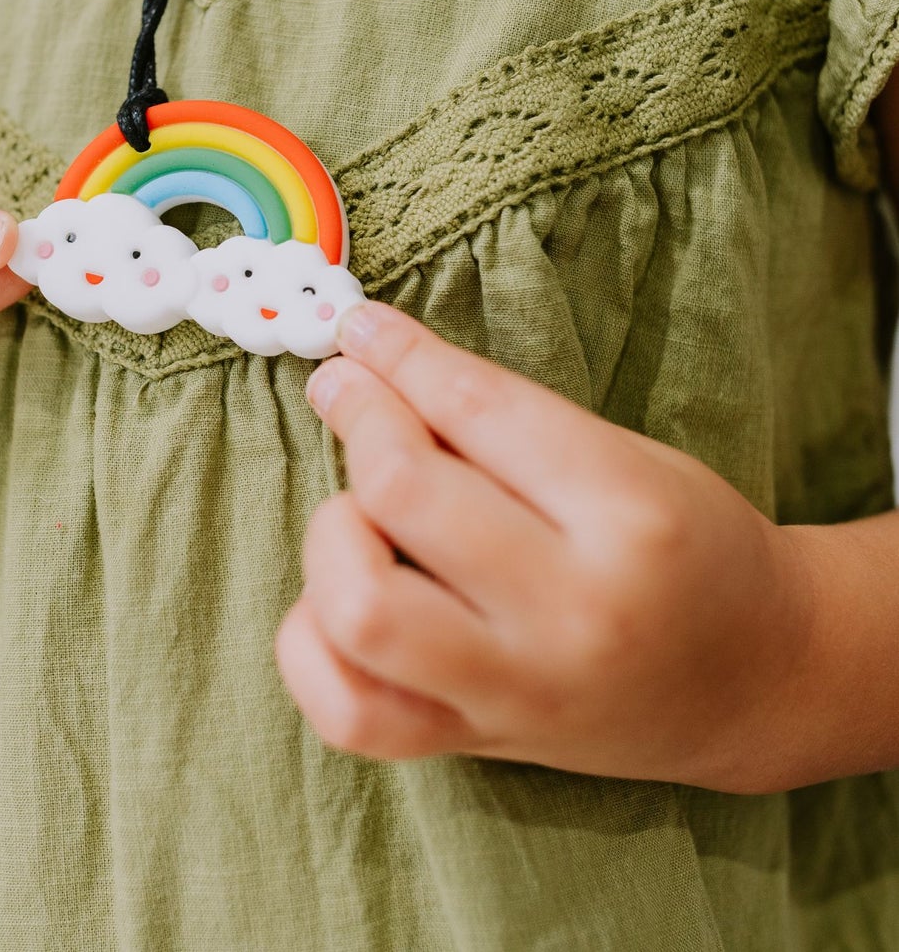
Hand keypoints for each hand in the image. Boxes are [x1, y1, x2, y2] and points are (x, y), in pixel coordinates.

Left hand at [275, 301, 815, 793]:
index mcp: (630, 515)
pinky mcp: (472, 741)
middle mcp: (571, 612)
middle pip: (402, 493)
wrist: (756, 682)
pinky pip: (347, 707)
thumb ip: (496, 414)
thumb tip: (365, 352)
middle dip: (360, 421)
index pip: (474, 406)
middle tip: (351, 395)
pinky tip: (339, 598)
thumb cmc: (686, 547)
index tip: (357, 326)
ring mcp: (515, 690)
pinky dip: (311, 642)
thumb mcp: (622, 457)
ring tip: (360, 515)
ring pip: (359, 607)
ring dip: (332, 535)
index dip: (398, 353)